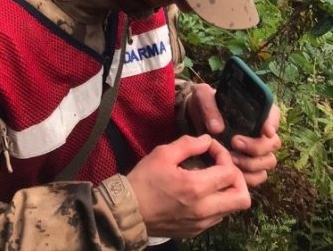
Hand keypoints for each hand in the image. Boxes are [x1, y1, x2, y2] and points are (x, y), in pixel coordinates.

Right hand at [126, 134, 250, 238]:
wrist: (129, 211)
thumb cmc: (145, 179)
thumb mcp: (163, 153)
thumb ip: (188, 144)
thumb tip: (208, 140)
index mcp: (196, 187)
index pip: (230, 172)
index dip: (224, 155)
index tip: (211, 148)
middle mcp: (204, 209)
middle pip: (242, 198)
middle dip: (238, 178)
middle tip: (222, 167)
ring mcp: (202, 224)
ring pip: (232, 209)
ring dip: (227, 191)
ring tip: (212, 178)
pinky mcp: (197, 231)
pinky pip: (218, 217)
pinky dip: (216, 203)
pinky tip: (200, 192)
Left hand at [186, 84, 280, 187]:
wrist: (193, 122)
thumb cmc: (202, 105)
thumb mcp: (202, 97)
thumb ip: (209, 107)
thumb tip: (217, 129)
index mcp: (254, 109)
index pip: (273, 114)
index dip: (272, 123)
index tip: (266, 132)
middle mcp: (260, 131)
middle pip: (273, 143)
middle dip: (256, 146)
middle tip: (235, 142)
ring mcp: (256, 150)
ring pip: (268, 161)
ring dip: (251, 163)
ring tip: (230, 159)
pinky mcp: (249, 166)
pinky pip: (259, 176)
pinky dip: (248, 177)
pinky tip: (232, 172)